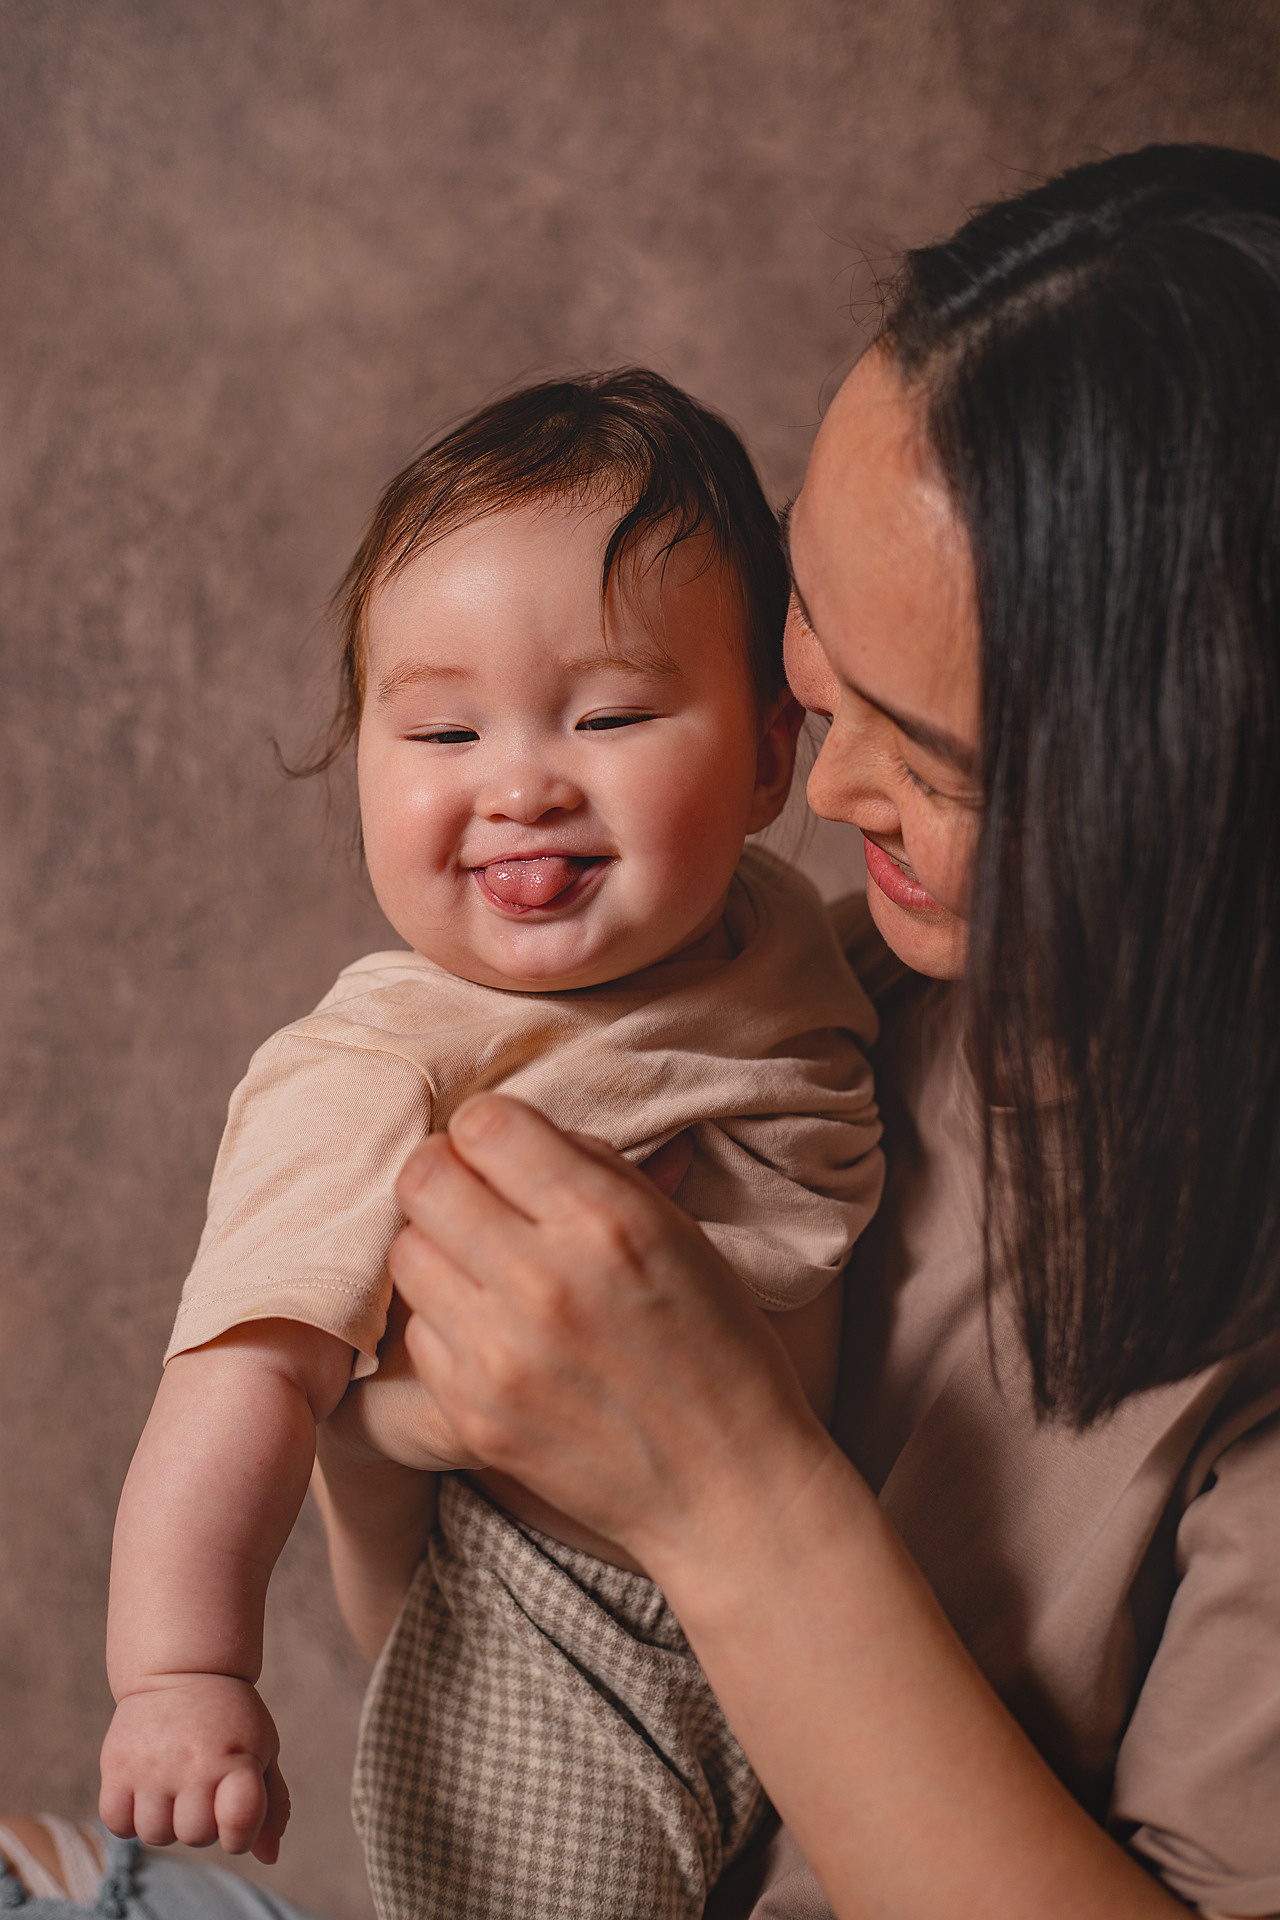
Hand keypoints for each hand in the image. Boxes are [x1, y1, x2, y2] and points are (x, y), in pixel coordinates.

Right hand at [99, 1675, 287, 1864]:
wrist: (181, 1669)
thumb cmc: (229, 1717)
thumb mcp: (262, 1748)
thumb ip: (271, 1803)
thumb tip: (269, 1857)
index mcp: (236, 1759)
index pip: (240, 1825)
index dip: (242, 1831)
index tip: (237, 1808)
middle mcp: (192, 1764)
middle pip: (196, 1836)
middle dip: (204, 1820)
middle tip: (204, 1783)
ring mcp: (151, 1766)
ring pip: (156, 1835)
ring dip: (167, 1820)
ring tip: (175, 1783)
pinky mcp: (116, 1765)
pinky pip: (118, 1824)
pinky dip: (130, 1817)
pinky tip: (146, 1789)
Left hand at [327, 1136, 692, 1475]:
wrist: (726, 1486)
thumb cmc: (716, 1347)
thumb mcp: (679, 1234)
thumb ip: (595, 1172)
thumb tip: (519, 1137)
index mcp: (605, 1221)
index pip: (484, 1125)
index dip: (487, 1129)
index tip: (502, 1152)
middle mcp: (544, 1282)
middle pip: (423, 1181)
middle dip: (443, 1174)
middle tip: (472, 1194)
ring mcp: (500, 1356)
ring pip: (405, 1253)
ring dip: (437, 1247)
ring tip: (482, 1265)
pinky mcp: (472, 1414)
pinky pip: (417, 1333)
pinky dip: (446, 1320)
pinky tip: (493, 1331)